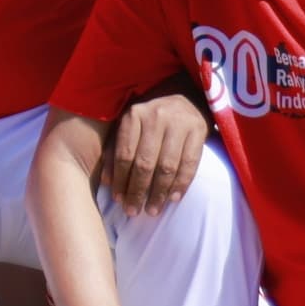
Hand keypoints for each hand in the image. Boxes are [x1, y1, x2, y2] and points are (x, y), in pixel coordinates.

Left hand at [104, 92, 210, 218]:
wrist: (185, 94)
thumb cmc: (150, 116)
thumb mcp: (129, 124)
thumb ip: (116, 149)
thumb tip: (107, 182)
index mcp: (133, 115)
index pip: (125, 154)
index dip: (121, 180)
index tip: (118, 200)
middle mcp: (156, 117)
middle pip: (145, 163)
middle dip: (138, 191)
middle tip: (133, 211)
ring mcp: (179, 123)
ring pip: (167, 167)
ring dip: (159, 193)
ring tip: (153, 210)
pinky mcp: (198, 130)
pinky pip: (190, 164)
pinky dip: (181, 184)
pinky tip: (173, 199)